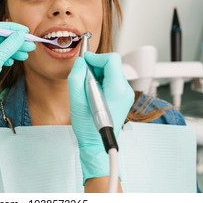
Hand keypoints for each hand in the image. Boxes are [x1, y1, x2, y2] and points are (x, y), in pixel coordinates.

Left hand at [0, 22, 35, 142]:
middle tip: (30, 44)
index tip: (25, 31)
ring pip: (2, 48)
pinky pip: (0, 57)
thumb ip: (9, 45)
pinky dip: (9, 57)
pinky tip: (15, 61)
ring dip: (15, 50)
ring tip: (27, 53)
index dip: (12, 29)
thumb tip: (20, 34)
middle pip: (1, 38)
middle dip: (16, 41)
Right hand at [68, 52, 133, 183]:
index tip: (84, 61)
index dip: (95, 57)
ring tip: (86, 87)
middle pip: (112, 64)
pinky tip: (91, 92)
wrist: (96, 145)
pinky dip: (100, 80)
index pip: (112, 60)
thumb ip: (76, 78)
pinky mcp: (122, 97)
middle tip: (82, 76)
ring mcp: (125, 94)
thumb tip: (80, 63)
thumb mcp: (76, 102)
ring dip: (96, 74)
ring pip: (111, 71)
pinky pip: (111, 80)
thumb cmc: (88, 128)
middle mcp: (125, 90)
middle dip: (95, 66)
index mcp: (117, 90)